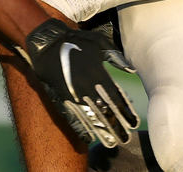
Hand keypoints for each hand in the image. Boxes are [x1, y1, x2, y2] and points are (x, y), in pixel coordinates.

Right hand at [24, 18, 139, 147]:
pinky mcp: (61, 97)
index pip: (115, 97)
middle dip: (116, 125)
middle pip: (104, 110)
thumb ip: (115, 57)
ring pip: (90, 115)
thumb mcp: (99, 42)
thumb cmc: (76, 40)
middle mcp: (86, 85)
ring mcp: (73, 93)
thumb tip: (131, 70)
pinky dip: (80, 127)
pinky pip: (72, 115)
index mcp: (97, 72)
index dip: (125, 111)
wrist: (48, 42)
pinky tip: (88, 138)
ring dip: (101, 130)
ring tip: (112, 142)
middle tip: (126, 138)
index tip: (134, 123)